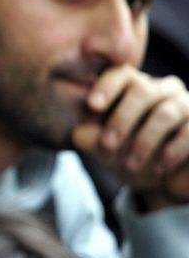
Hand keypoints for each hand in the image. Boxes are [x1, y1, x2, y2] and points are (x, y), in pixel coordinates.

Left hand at [72, 65, 188, 210]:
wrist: (166, 183)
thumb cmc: (131, 158)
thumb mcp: (107, 152)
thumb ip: (90, 139)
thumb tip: (78, 133)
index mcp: (133, 88)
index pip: (121, 74)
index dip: (107, 86)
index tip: (92, 105)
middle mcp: (162, 90)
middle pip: (141, 91)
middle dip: (121, 119)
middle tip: (106, 145)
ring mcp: (185, 105)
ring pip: (164, 113)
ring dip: (144, 141)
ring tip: (130, 165)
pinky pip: (188, 132)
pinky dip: (170, 151)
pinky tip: (157, 168)